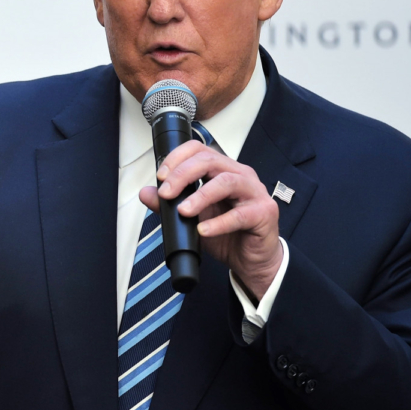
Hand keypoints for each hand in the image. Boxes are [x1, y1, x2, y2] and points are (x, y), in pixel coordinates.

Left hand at [138, 139, 282, 300]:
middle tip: (167, 193)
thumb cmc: (227, 233)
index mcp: (223, 170)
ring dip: (200, 196)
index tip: (160, 176)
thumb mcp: (192, 218)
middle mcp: (240, 175)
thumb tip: (145, 193)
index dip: (178, 158)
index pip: (200, 150)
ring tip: (183, 211)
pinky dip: (219, 223)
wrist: (251, 259)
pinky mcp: (264, 213)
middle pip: (210, 161)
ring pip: (226, 182)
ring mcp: (255, 192)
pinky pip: (240, 215)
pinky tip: (203, 230)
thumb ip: (169, 204)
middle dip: (183, 174)